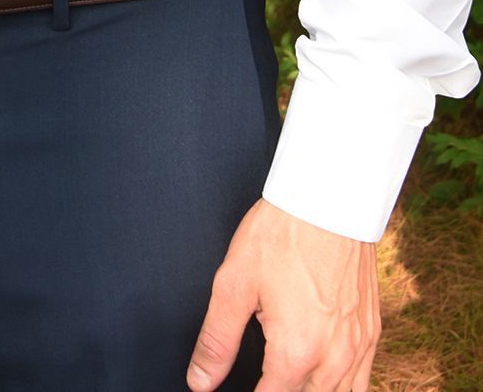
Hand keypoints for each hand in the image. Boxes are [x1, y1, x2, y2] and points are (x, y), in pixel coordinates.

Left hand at [187, 200, 380, 391]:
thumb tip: (200, 381)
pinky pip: (363, 383)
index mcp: (296, 352)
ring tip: (287, 381)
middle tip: (264, 378)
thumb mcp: (234, 283)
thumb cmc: (282, 234)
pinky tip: (324, 381)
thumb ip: (217, 340)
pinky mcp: (371, 332)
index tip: (238, 389)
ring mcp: (358, 348)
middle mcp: (333, 359)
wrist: (330, 199)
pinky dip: (343, 389)